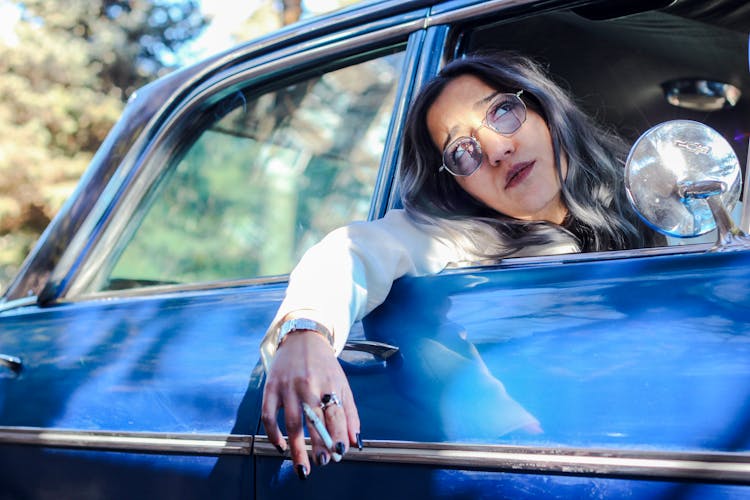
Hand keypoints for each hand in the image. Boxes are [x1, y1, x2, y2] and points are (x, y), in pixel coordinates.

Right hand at [261, 330, 360, 478]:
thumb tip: (355, 442)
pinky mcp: (270, 388)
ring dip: (297, 447)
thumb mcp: (342, 384)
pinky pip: (268, 415)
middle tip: (322, 463)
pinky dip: (273, 434)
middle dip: (319, 444)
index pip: (336, 414)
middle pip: (314, 420)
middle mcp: (309, 385)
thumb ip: (350, 413)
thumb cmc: (325, 366)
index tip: (340, 453)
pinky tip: (280, 446)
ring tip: (302, 466)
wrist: (302, 338)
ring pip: (291, 422)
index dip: (339, 435)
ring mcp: (288, 387)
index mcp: (330, 384)